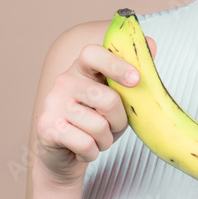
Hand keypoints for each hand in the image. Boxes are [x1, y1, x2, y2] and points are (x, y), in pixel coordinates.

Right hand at [34, 37, 154, 186]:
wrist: (66, 154)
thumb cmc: (97, 120)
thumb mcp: (119, 98)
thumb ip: (133, 75)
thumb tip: (151, 44)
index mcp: (82, 69)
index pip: (93, 54)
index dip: (116, 64)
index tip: (136, 79)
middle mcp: (64, 81)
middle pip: (106, 98)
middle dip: (119, 120)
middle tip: (114, 126)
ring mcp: (52, 103)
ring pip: (98, 125)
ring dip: (106, 140)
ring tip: (97, 139)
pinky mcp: (47, 128)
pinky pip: (86, 143)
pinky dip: (93, 152)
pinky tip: (84, 149)